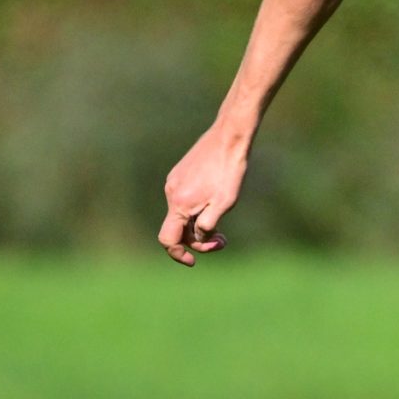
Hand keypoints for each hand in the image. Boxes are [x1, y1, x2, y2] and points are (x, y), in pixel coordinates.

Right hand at [157, 126, 250, 264]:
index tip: (194, 262)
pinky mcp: (180, 173)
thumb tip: (197, 237)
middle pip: (177, 229)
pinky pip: (184, 200)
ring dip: (199, 224)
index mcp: (179, 203)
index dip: (179, 255)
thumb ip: (206, 226)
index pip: (168, 239)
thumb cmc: (229, 170)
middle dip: (198, 239)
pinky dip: (197, 209)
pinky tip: (216, 202)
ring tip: (222, 221)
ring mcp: (174, 181)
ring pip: (182, 214)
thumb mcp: (223, 204)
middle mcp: (171, 192)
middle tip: (223, 239)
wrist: (229, 136)